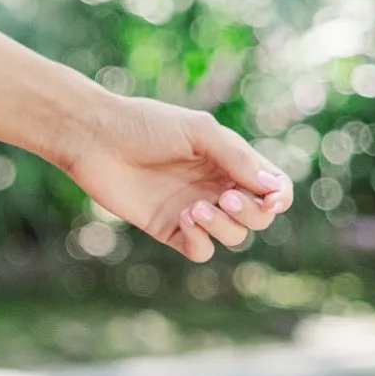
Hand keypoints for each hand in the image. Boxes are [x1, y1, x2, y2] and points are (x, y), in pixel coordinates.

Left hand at [57, 93, 292, 264]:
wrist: (96, 138)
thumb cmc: (147, 125)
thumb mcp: (199, 132)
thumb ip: (238, 159)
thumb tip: (274, 191)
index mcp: (230, 161)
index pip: (272, 188)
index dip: (278, 198)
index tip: (270, 199)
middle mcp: (216, 187)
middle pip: (256, 217)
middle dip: (250, 213)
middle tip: (225, 197)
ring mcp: (194, 209)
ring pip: (232, 237)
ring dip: (224, 227)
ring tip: (196, 208)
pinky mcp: (168, 228)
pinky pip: (200, 250)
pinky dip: (201, 240)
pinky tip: (185, 220)